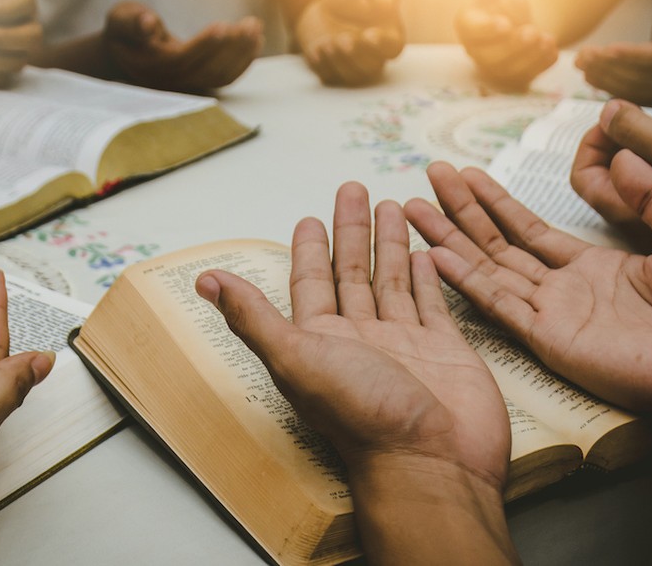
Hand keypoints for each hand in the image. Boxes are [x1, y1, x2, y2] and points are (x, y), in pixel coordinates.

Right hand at [103, 1, 261, 91]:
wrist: (125, 51)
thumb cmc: (124, 30)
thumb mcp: (120, 19)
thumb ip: (132, 22)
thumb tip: (148, 23)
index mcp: (151, 66)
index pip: (182, 59)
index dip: (204, 45)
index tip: (223, 25)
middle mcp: (170, 82)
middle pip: (206, 70)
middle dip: (232, 47)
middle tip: (250, 24)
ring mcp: (186, 85)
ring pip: (219, 76)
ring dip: (242, 54)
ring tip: (256, 27)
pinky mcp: (199, 82)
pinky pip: (224, 78)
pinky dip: (243, 61)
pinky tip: (255, 41)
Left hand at [196, 183, 514, 563]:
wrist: (432, 462)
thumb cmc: (363, 417)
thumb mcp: (296, 359)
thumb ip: (254, 317)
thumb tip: (205, 280)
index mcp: (321, 340)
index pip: (312, 282)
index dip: (309, 249)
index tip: (308, 217)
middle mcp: (361, 339)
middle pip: (352, 273)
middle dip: (351, 231)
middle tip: (353, 189)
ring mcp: (405, 344)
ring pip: (392, 282)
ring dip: (389, 245)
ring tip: (392, 206)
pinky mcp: (446, 350)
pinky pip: (433, 305)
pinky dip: (427, 278)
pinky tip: (424, 254)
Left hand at [296, 0, 404, 86]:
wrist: (326, 6)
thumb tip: (386, 2)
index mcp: (390, 35)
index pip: (392, 47)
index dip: (381, 44)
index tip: (368, 35)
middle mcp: (374, 56)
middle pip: (372, 67)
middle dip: (356, 55)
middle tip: (342, 38)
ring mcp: (353, 66)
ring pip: (351, 76)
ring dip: (339, 62)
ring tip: (327, 42)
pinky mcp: (333, 71)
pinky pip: (329, 77)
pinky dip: (322, 66)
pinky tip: (316, 51)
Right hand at [405, 161, 651, 494]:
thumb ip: (651, 194)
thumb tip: (622, 153)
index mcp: (595, 267)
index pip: (530, 229)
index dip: (496, 202)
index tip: (466, 174)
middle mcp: (564, 290)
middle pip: (498, 244)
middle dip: (462, 210)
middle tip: (429, 177)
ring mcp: (553, 315)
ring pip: (487, 269)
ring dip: (449, 239)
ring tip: (413, 209)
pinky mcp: (550, 340)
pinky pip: (499, 305)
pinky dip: (465, 281)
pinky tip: (435, 256)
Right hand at [454, 0, 556, 89]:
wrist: (521, 20)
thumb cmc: (503, 1)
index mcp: (468, 25)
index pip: (470, 30)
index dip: (486, 29)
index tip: (505, 23)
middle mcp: (476, 50)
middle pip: (489, 56)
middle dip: (512, 46)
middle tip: (532, 31)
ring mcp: (494, 67)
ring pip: (508, 70)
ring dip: (529, 56)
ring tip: (547, 38)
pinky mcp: (513, 78)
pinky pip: (526, 77)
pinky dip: (541, 65)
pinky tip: (553, 49)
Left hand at [576, 0, 651, 104]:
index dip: (631, 55)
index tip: (606, 49)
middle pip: (639, 77)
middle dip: (609, 67)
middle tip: (582, 57)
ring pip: (632, 88)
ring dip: (604, 77)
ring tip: (580, 63)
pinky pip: (632, 94)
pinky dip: (610, 86)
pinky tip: (590, 76)